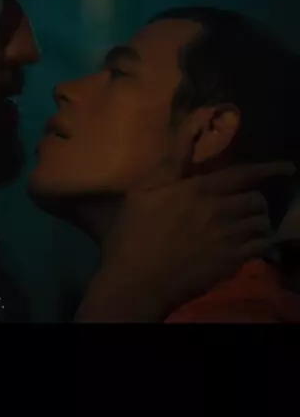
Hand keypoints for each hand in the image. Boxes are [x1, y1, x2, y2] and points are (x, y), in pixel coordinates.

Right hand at [77, 162, 294, 321]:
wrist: (136, 279)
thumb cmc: (131, 235)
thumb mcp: (141, 193)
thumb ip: (167, 166)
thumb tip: (186, 136)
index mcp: (197, 190)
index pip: (242, 174)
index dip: (268, 169)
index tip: (287, 168)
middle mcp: (217, 210)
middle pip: (255, 199)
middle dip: (256, 200)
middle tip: (250, 205)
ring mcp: (226, 238)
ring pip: (260, 223)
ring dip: (259, 221)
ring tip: (252, 225)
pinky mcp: (229, 263)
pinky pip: (259, 247)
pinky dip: (260, 243)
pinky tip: (252, 245)